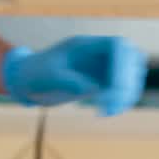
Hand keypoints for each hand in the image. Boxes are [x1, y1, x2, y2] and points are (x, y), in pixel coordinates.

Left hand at [2, 36, 146, 115]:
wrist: (27, 81)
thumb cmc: (34, 73)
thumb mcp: (47, 76)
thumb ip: (68, 80)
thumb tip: (91, 88)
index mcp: (85, 46)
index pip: (117, 46)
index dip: (122, 63)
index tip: (114, 86)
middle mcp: (98, 54)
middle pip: (131, 59)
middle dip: (126, 81)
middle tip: (112, 102)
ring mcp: (102, 68)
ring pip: (131, 75)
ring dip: (127, 93)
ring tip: (109, 111)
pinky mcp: (102, 83)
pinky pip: (122, 90)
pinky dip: (121, 101)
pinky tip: (106, 112)